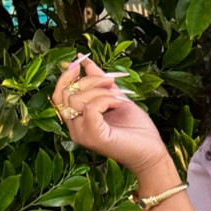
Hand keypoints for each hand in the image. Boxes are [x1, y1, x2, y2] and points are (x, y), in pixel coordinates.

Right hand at [50, 53, 167, 175]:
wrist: (151, 151)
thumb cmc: (135, 128)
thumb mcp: (114, 96)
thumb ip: (98, 80)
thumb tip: (83, 59)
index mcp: (77, 119)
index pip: (58, 95)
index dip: (65, 78)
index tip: (78, 64)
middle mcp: (75, 128)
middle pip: (68, 94)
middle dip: (91, 81)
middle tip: (112, 82)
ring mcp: (82, 134)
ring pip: (77, 100)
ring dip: (101, 91)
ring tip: (118, 97)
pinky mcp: (93, 137)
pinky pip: (90, 108)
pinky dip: (106, 100)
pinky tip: (119, 104)